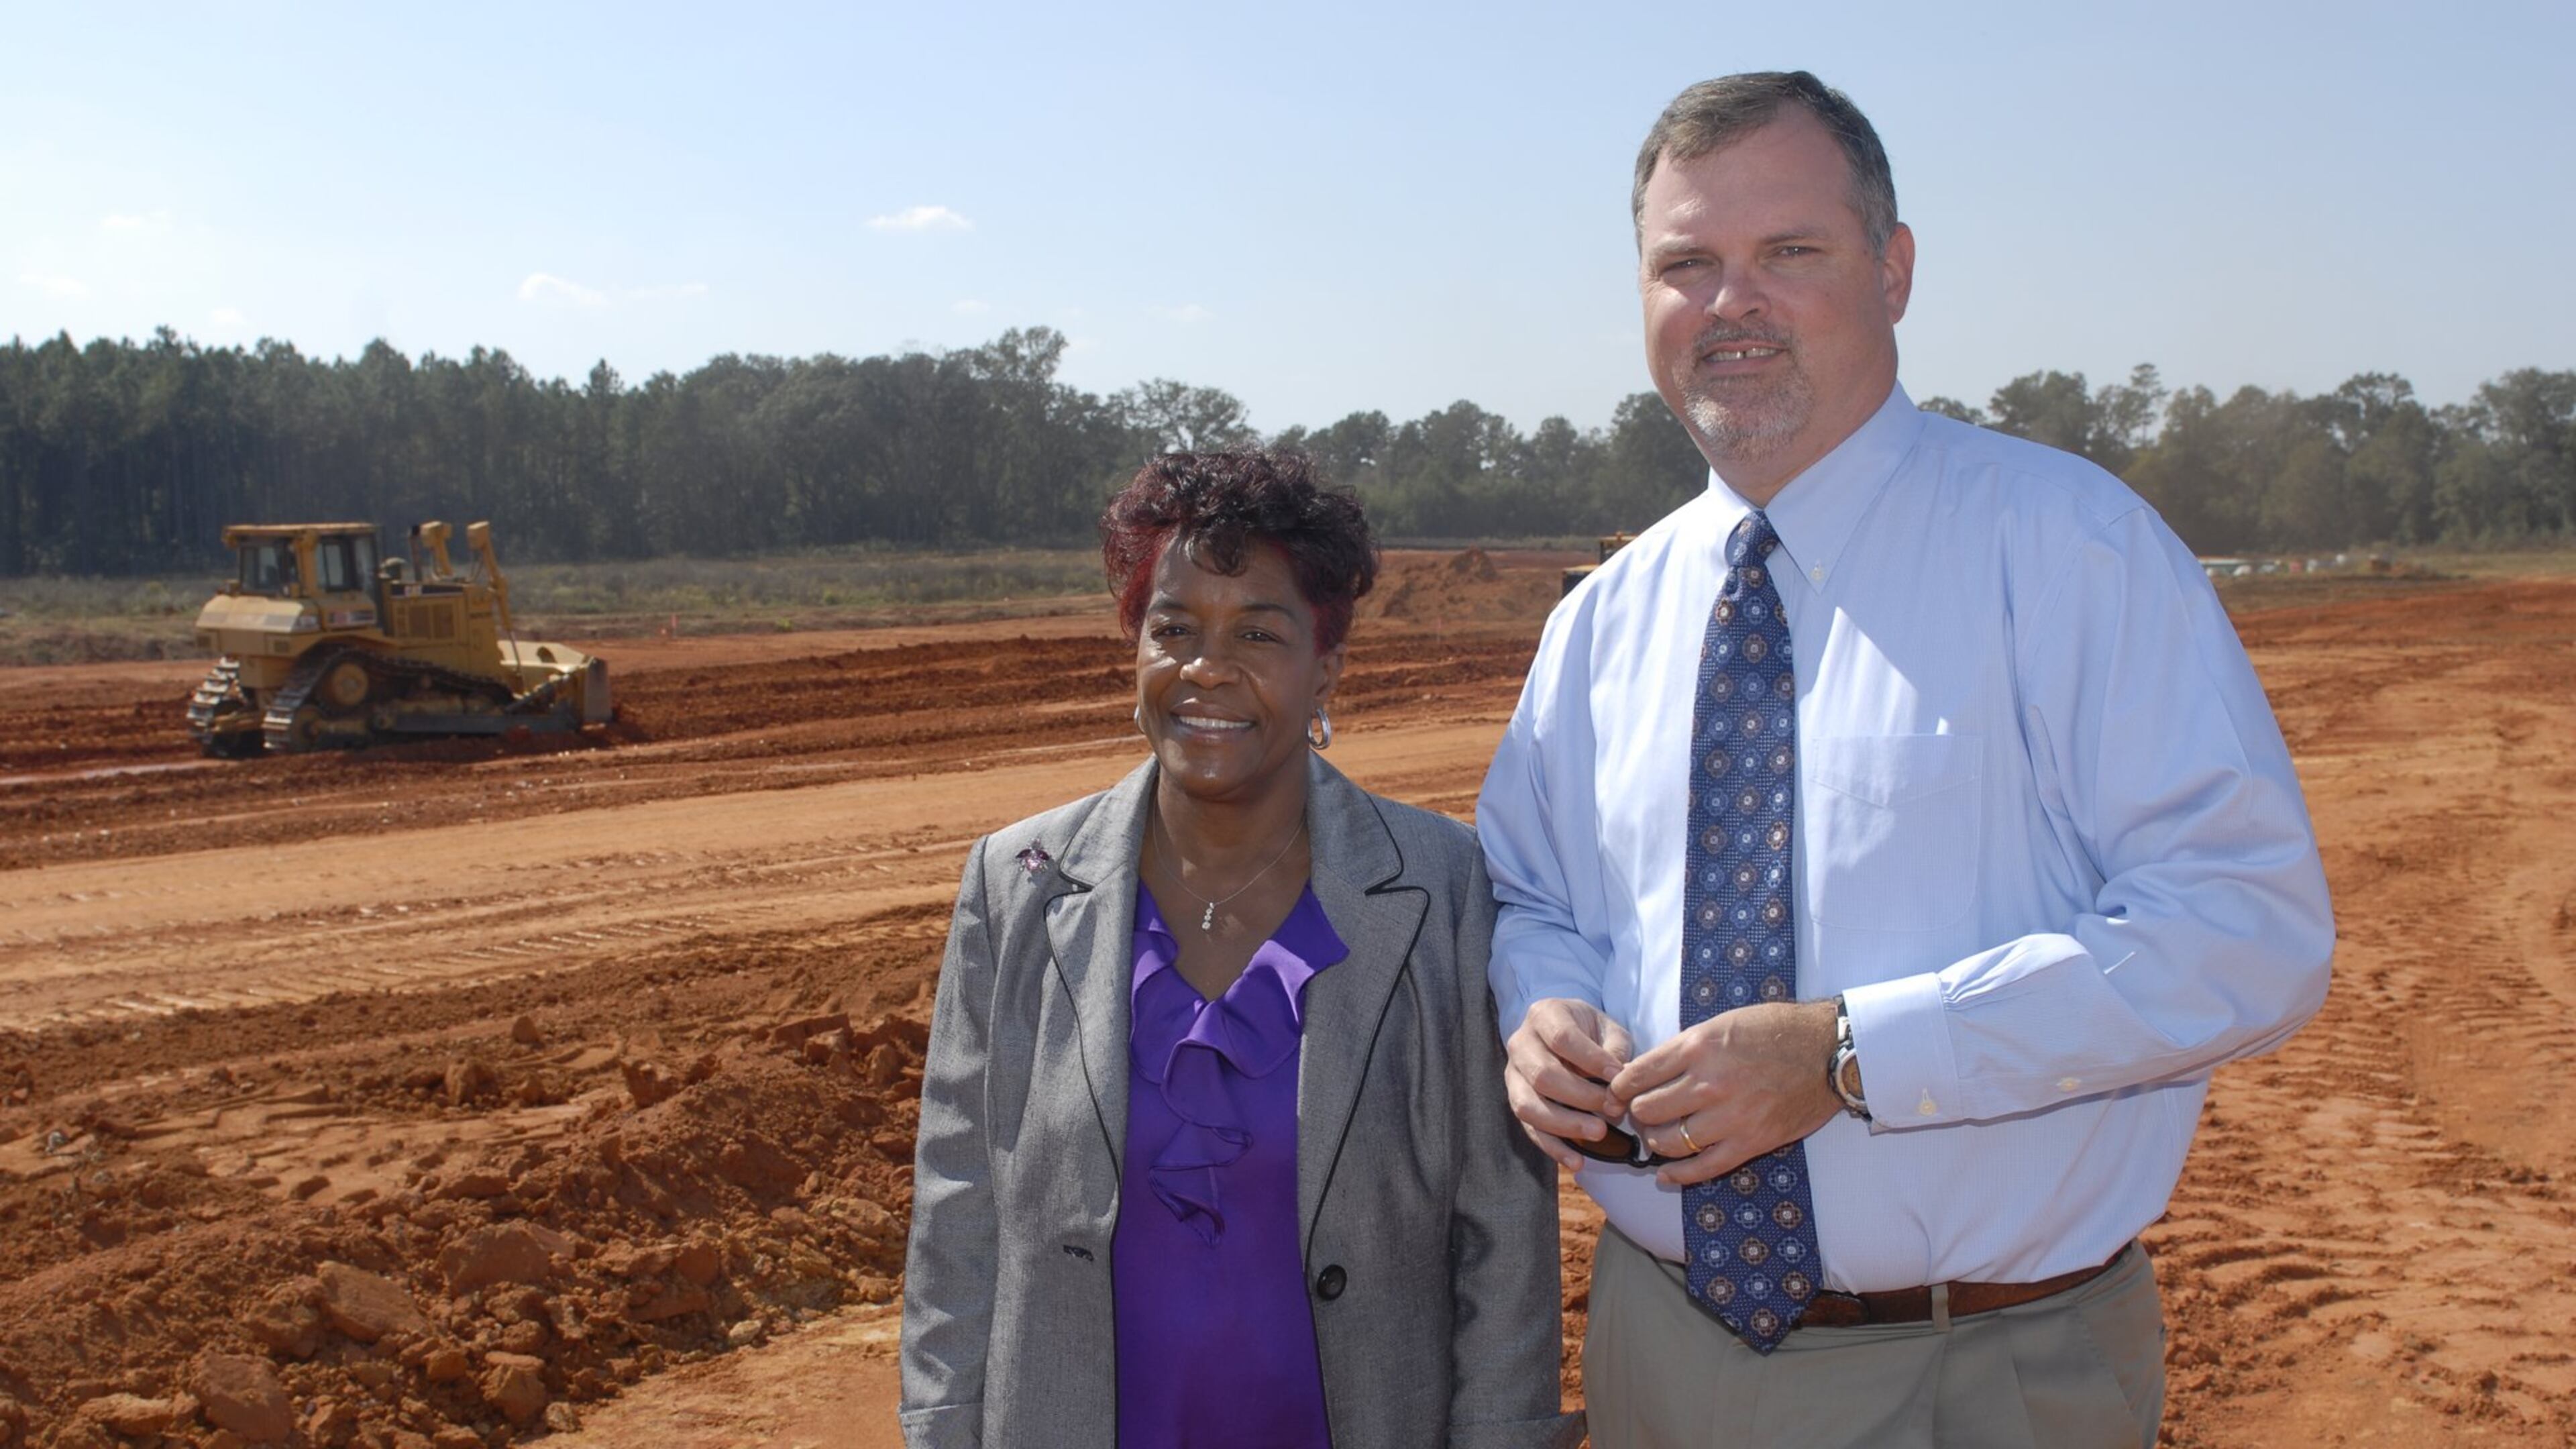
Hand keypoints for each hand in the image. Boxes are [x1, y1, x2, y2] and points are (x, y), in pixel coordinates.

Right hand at [1503, 998, 1636, 1169]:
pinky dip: (1553, 1148)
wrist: (1564, 1033)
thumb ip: (1616, 1050)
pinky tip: (1577, 1161)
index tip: (1618, 1077)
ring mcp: (1513, 1074)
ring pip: (1527, 1105)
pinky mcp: (1516, 1101)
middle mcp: (1520, 1043)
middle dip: (1581, 1097)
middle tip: (1613, 1109)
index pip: (1563, 1038)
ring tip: (1599, 1133)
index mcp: (1544, 1015)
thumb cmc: (1590, 1031)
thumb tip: (1619, 1083)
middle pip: (1542, 1074)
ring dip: (1565, 1124)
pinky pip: (1529, 1129)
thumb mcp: (1608, 1028)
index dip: (1591, 1059)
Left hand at [1609, 999, 1839, 1185]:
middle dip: (1637, 1114)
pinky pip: (1703, 1167)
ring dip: (1656, 1142)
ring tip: (1656, 1137)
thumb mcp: (1721, 1023)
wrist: (1827, 1051)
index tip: (1618, 1093)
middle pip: (1647, 1111)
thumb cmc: (1774, 1030)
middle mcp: (1709, 1083)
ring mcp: (1730, 1116)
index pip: (1637, 1075)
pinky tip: (1666, 1175)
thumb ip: (1685, 1048)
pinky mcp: (1750, 1142)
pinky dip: (1679, 1175)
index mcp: (1697, 1047)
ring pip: (1670, 1141)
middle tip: (1640, 1115)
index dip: (1620, 1088)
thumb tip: (1649, 1072)